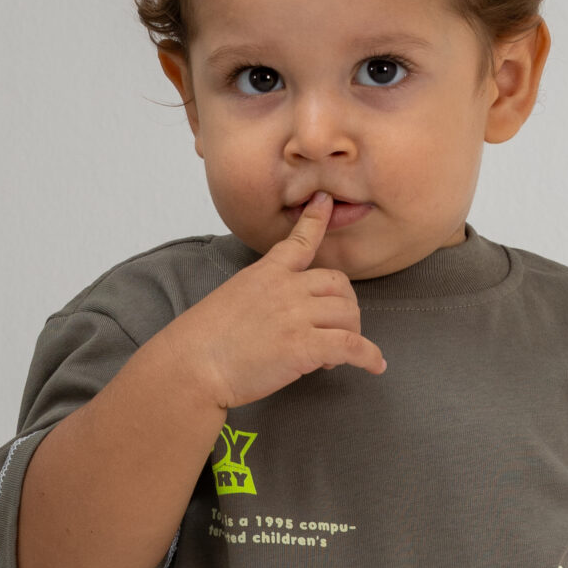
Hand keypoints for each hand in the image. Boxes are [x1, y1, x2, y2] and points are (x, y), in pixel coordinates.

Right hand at [167, 190, 387, 410]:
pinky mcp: (304, 347)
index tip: (325, 201)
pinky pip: (352, 346)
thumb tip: (279, 313)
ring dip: (351, 334)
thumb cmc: (204, 339)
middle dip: (345, 308)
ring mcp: (296, 316)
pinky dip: (369, 357)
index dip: (316, 220)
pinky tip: (375, 366)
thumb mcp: (231, 298)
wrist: (193, 364)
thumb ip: (260, 295)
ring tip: (331, 356)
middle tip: (332, 332)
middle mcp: (286, 288)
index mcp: (267, 273)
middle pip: (339, 285)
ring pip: (349, 314)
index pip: (299, 240)